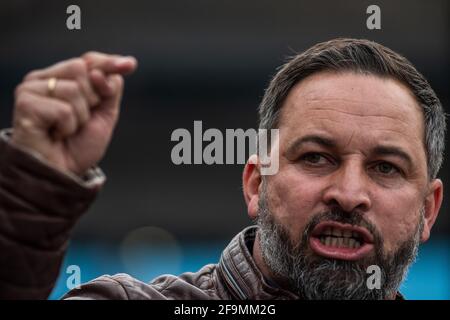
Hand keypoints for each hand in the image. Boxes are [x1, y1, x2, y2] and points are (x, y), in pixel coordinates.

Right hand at [11, 52, 137, 175]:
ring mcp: (32, 89)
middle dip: (92, 99)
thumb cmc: (78, 146)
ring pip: (74, 89)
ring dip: (80, 117)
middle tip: (79, 120)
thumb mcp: (104, 114)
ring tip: (66, 130)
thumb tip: (111, 69)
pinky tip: (56, 134)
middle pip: (83, 69)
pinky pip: (64, 109)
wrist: (62, 172)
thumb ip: (110, 89)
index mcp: (62, 78)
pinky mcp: (25, 104)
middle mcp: (44, 79)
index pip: (88, 60)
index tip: (130, 65)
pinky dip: (68, 126)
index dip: (109, 63)